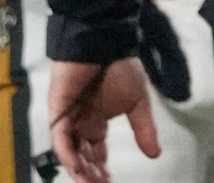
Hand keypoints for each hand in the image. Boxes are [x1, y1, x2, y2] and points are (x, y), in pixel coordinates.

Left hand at [49, 58, 160, 182]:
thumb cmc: (120, 69)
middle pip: (82, 156)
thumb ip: (144, 129)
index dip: (100, 169)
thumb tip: (155, 154)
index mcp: (97, 121)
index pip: (95, 152)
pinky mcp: (58, 111)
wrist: (105, 44)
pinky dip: (67, 153)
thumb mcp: (138, 103)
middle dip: (90, 174)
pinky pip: (60, 137)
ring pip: (69, 151)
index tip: (109, 182)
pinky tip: (77, 166)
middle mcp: (80, 124)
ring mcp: (67, 118)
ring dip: (78, 169)